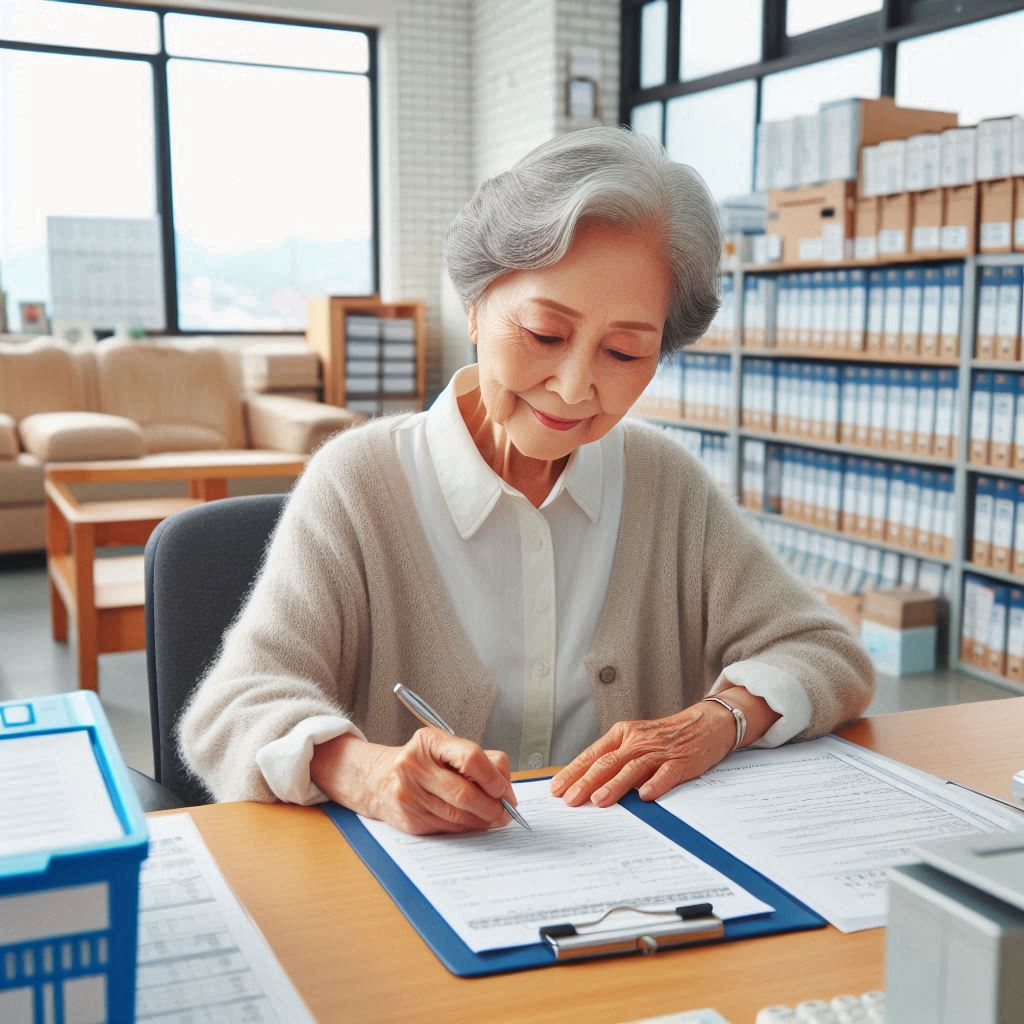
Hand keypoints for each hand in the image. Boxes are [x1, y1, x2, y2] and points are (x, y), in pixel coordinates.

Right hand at [312, 727, 515, 834]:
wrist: (380, 779)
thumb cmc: (424, 762)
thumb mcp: (447, 748)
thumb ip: (480, 761)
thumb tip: (506, 790)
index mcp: (430, 741)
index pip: (470, 758)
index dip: (493, 778)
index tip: (505, 790)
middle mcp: (414, 766)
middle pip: (465, 793)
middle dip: (492, 807)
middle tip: (506, 812)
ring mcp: (409, 794)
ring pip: (458, 816)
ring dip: (482, 821)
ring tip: (493, 818)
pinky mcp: (408, 819)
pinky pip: (447, 828)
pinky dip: (466, 828)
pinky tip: (472, 822)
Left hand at [549, 702, 736, 807]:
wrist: (705, 723)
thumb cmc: (665, 737)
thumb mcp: (635, 740)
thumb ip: (615, 758)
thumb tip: (587, 783)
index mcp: (623, 734)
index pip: (593, 754)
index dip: (574, 771)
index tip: (557, 788)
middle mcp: (637, 740)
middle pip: (607, 762)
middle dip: (586, 782)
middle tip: (570, 799)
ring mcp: (659, 751)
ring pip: (632, 768)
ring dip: (614, 785)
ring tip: (599, 800)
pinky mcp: (680, 761)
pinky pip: (666, 774)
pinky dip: (655, 784)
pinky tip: (645, 796)